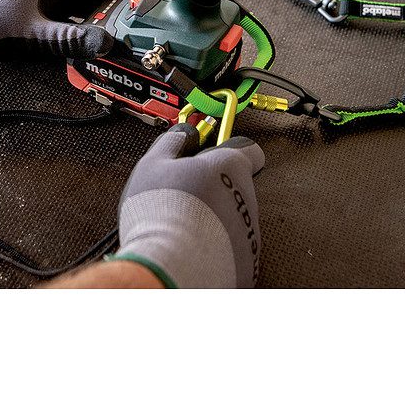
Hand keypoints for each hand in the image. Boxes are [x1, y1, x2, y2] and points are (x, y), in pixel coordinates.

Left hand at [0, 0, 149, 64]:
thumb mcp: (32, 37)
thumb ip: (70, 41)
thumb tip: (110, 43)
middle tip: (144, 14)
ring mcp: (37, 1)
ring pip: (79, 4)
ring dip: (101, 13)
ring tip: (123, 30)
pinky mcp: (27, 15)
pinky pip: (64, 16)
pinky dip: (81, 26)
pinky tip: (85, 42)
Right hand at [114, 124, 265, 287]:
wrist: (169, 270)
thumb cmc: (161, 215)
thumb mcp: (154, 164)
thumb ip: (174, 142)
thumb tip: (184, 133)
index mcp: (230, 168)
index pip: (249, 149)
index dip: (229, 149)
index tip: (212, 154)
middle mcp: (248, 199)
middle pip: (236, 187)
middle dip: (214, 189)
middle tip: (185, 195)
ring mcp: (250, 234)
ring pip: (234, 220)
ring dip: (214, 220)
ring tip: (183, 227)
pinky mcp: (247, 264)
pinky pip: (233, 250)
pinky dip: (216, 249)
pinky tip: (191, 249)